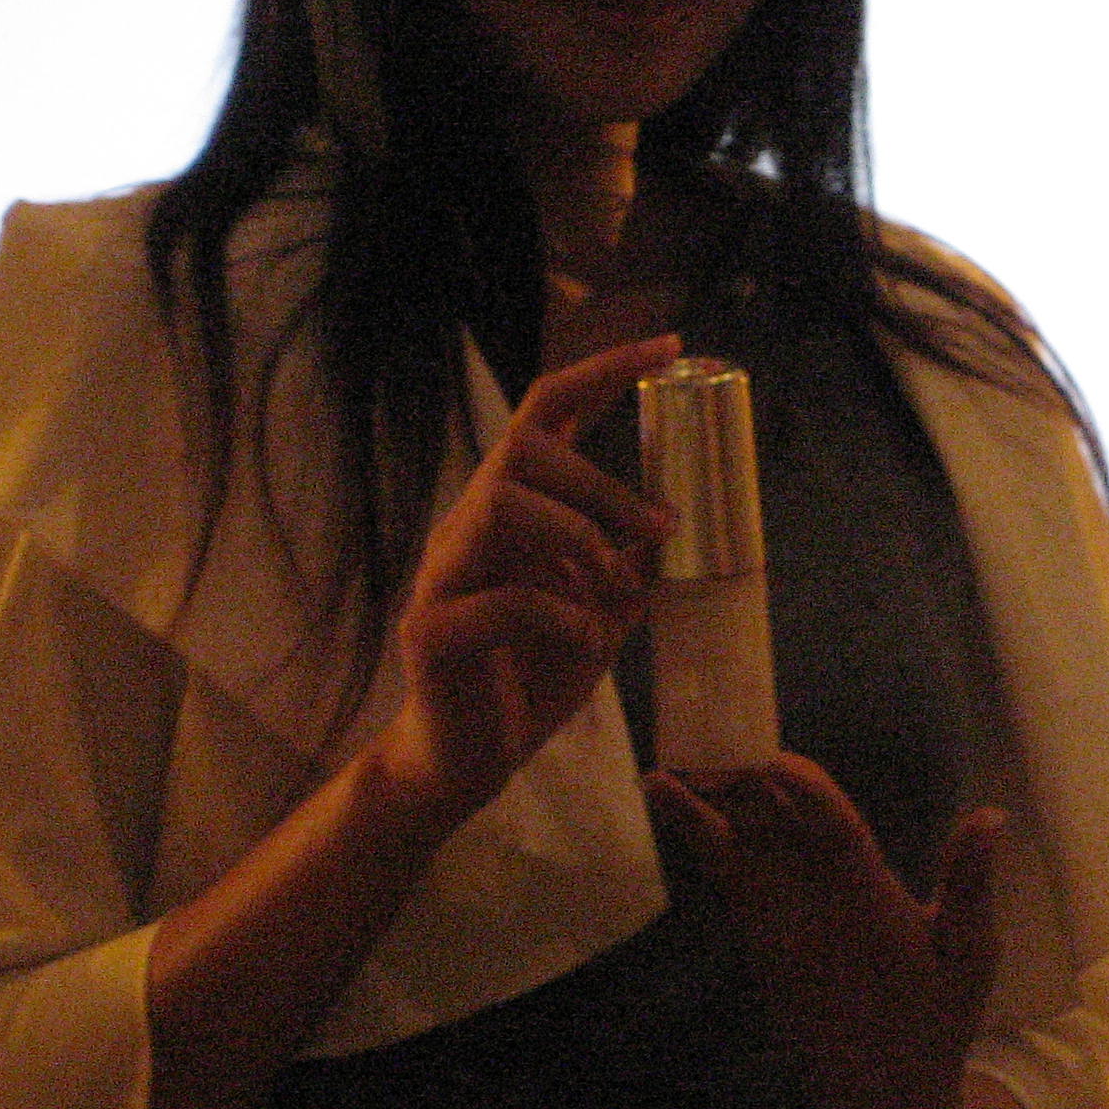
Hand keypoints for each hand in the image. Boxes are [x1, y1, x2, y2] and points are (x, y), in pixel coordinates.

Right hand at [379, 334, 677, 822]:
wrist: (469, 762)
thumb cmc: (533, 677)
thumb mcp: (604, 611)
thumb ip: (632, 564)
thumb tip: (677, 523)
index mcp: (510, 510)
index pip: (547, 412)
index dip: (605, 371)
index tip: (669, 346)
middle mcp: (468, 527)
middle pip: (524, 449)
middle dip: (603, 482)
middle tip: (664, 527)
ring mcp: (441, 575)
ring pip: (502, 504)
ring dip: (580, 539)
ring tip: (615, 591)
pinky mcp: (431, 632)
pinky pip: (503, 600)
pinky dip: (563, 618)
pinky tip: (587, 644)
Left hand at [648, 757, 1004, 1108]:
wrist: (877, 1097)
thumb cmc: (936, 1018)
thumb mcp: (972, 956)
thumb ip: (972, 883)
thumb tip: (991, 813)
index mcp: (872, 914)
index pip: (836, 842)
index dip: (806, 797)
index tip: (779, 756)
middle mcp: (815, 919)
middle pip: (772, 837)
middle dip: (744, 784)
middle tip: (714, 727)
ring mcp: (779, 935)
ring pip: (735, 856)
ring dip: (707, 806)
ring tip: (672, 759)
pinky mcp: (758, 946)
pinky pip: (724, 879)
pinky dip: (697, 836)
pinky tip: (672, 798)